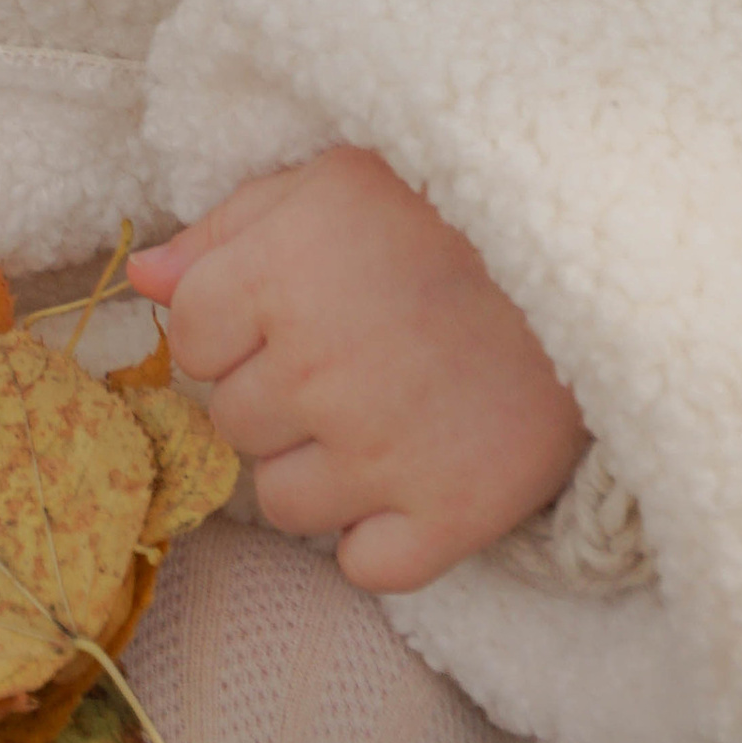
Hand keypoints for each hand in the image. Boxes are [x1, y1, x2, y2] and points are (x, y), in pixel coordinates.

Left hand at [126, 147, 585, 593]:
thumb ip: (229, 226)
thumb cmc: (451, 201)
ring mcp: (383, 453)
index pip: (186, 337)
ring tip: (384, 405)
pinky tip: (414, 471)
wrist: (599, 246)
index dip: (229, 323)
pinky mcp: (451, 516)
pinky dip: (380, 532)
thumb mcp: (334, 177)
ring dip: (320, 464)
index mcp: (280, 274)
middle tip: (349, 348)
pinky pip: (363, 565)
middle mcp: (318, 370)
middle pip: (232, 420)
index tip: (286, 302)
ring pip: (284, 502)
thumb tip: (142, 277)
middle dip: (274, 389)